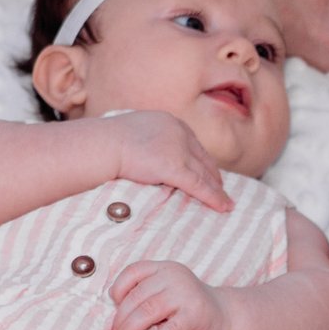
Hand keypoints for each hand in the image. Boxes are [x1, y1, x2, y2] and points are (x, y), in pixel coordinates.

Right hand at [105, 109, 231, 211]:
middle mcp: (179, 132)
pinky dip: (213, 197)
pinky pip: (199, 186)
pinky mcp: (175, 167)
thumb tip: (144, 154)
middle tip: (220, 190)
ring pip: (204, 173)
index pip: (193, 145)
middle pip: (203, 158)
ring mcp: (178, 149)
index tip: (208, 173)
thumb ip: (145, 142)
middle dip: (213, 176)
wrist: (102, 144)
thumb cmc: (107, 142)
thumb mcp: (132, 134)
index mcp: (169, 122)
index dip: (202, 162)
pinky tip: (223, 206)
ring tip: (226, 203)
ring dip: (217, 190)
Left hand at [109, 260, 230, 329]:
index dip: (119, 288)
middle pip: (137, 296)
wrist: (223, 315)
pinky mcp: (195, 314)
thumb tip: (115, 312)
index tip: (114, 306)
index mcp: (164, 268)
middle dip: (120, 319)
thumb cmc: (186, 307)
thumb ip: (145, 294)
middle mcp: (174, 276)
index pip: (134, 271)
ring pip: (149, 311)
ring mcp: (185, 294)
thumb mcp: (166, 292)